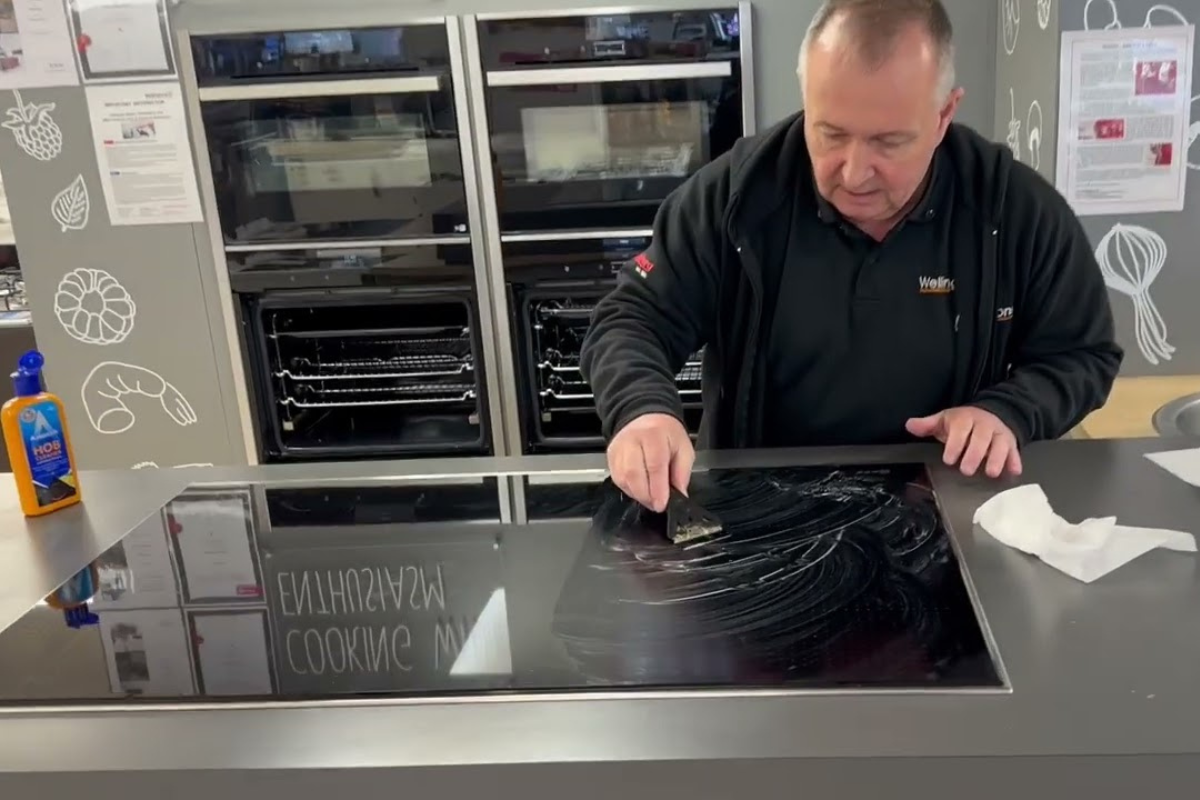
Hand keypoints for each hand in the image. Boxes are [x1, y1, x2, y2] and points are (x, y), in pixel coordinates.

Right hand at [607, 413, 694, 511]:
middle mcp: (632, 440)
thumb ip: (682, 472)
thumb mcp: (683, 447)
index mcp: (653, 435)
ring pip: (622, 478)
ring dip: (637, 494)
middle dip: (646, 495)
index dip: (658, 489)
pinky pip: (617, 478)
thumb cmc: (665, 433)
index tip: (662, 504)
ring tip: (650, 498)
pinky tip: (640, 490)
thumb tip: (679, 493)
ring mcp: (619, 448)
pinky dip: (628, 489)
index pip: (654, 465)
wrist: (645, 417)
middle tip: (657, 504)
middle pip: (633, 473)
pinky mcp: (611, 456)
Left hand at [905, 406, 1022, 477]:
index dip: (955, 444)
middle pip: (981, 438)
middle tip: (966, 470)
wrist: (988, 414)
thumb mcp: (944, 420)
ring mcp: (999, 433)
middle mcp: (984, 425)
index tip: (949, 459)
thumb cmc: (962, 423)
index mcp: (965, 418)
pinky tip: (1014, 472)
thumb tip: (910, 425)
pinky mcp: (1010, 442)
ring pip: (1000, 444)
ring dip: (997, 458)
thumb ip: (927, 425)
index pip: (960, 429)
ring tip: (991, 473)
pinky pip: (1014, 451)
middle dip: (974, 454)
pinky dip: (1015, 461)